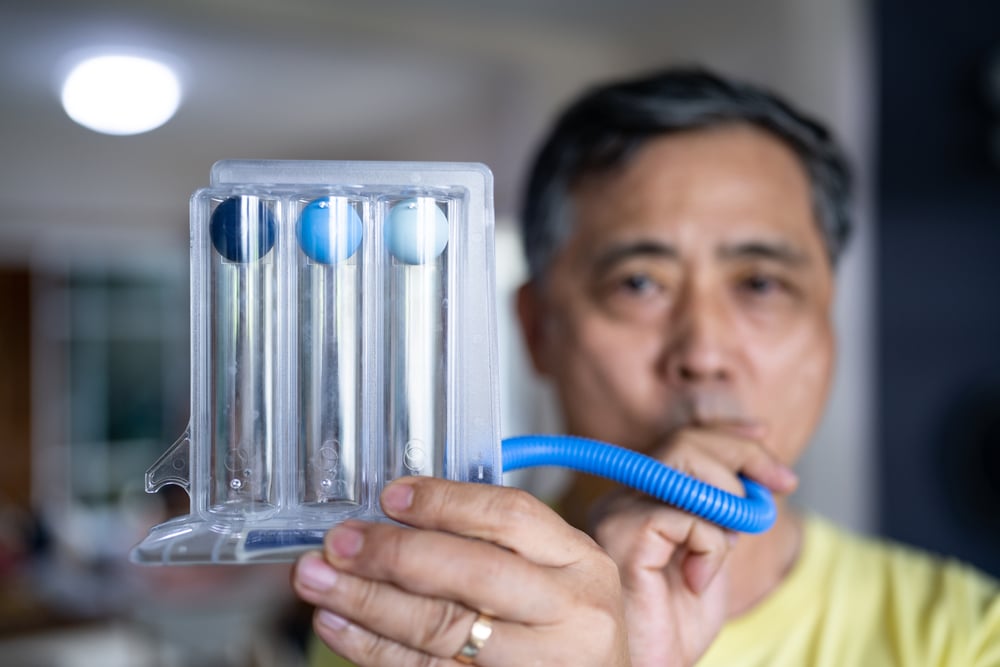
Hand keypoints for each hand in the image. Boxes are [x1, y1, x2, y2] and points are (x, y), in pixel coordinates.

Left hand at [292, 477, 631, 666]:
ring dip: (368, 602)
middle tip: (341, 543)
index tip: (390, 496)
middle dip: (395, 554)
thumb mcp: (556, 576)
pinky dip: (374, 649)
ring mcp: (541, 665)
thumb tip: (399, 514)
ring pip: (443, 629)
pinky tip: (341, 626)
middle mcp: (571, 613)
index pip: (510, 516)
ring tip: (320, 582)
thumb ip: (497, 544)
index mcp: (581, 564)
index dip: (444, 502)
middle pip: (474, 573)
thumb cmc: (565, 630)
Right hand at [591, 426, 797, 666]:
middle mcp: (621, 500)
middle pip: (685, 443)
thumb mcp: (713, 559)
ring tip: (733, 539)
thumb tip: (759, 478)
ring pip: (682, 462)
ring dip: (730, 496)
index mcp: (640, 500)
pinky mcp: (622, 537)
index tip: (770, 447)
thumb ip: (725, 515)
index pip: (683, 443)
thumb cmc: (673, 627)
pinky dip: (712, 546)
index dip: (731, 438)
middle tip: (781, 486)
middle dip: (743, 456)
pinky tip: (698, 581)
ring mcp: (617, 515)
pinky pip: (685, 514)